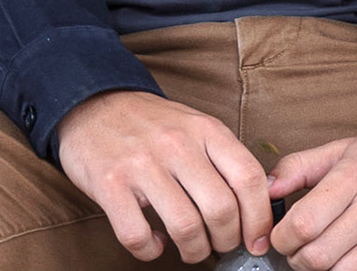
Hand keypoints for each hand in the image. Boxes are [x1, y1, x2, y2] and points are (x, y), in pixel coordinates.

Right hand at [58, 89, 273, 262]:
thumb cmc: (154, 124)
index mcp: (207, 130)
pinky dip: (151, 250)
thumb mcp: (197, 126)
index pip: (249, 177)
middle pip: (221, 208)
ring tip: (193, 249)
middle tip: (223, 245)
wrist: (96, 106)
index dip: (259, 216)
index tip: (258, 239)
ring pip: (185, 226)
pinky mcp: (110, 185)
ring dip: (194, 250)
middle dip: (228, 239)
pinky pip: (137, 235)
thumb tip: (260, 200)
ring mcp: (142, 165)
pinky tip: (155, 243)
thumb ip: (225, 158)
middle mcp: (178, 145)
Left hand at [270, 121, 356, 270]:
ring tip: (338, 263)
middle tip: (310, 257)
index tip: (288, 242)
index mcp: (353, 176)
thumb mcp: (349, 149)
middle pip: (317, 258)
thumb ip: (301, 166)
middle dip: (303, 264)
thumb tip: (265, 191)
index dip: (283, 242)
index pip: (298, 225)